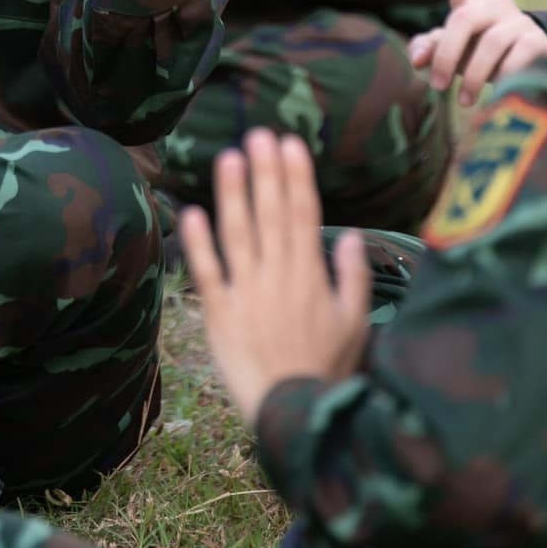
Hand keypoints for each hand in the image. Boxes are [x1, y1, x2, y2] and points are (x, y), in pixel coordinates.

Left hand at [180, 130, 368, 428]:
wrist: (295, 414)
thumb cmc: (327, 369)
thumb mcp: (355, 324)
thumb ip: (352, 278)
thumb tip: (351, 237)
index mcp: (310, 276)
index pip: (303, 215)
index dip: (295, 177)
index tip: (290, 144)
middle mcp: (278, 276)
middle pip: (271, 215)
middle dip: (266, 172)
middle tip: (260, 133)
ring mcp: (247, 293)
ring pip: (238, 235)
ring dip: (234, 194)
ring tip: (229, 156)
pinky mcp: (220, 314)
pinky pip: (207, 273)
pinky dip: (199, 244)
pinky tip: (191, 213)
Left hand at [408, 0, 546, 108]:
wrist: (531, 74)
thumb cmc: (480, 58)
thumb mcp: (453, 52)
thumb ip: (430, 48)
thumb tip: (417, 57)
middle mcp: (494, 2)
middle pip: (463, 21)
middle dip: (448, 56)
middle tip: (438, 85)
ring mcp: (518, 20)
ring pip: (488, 46)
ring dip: (472, 78)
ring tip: (465, 101)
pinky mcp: (539, 41)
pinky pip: (515, 60)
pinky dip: (501, 81)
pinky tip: (501, 91)